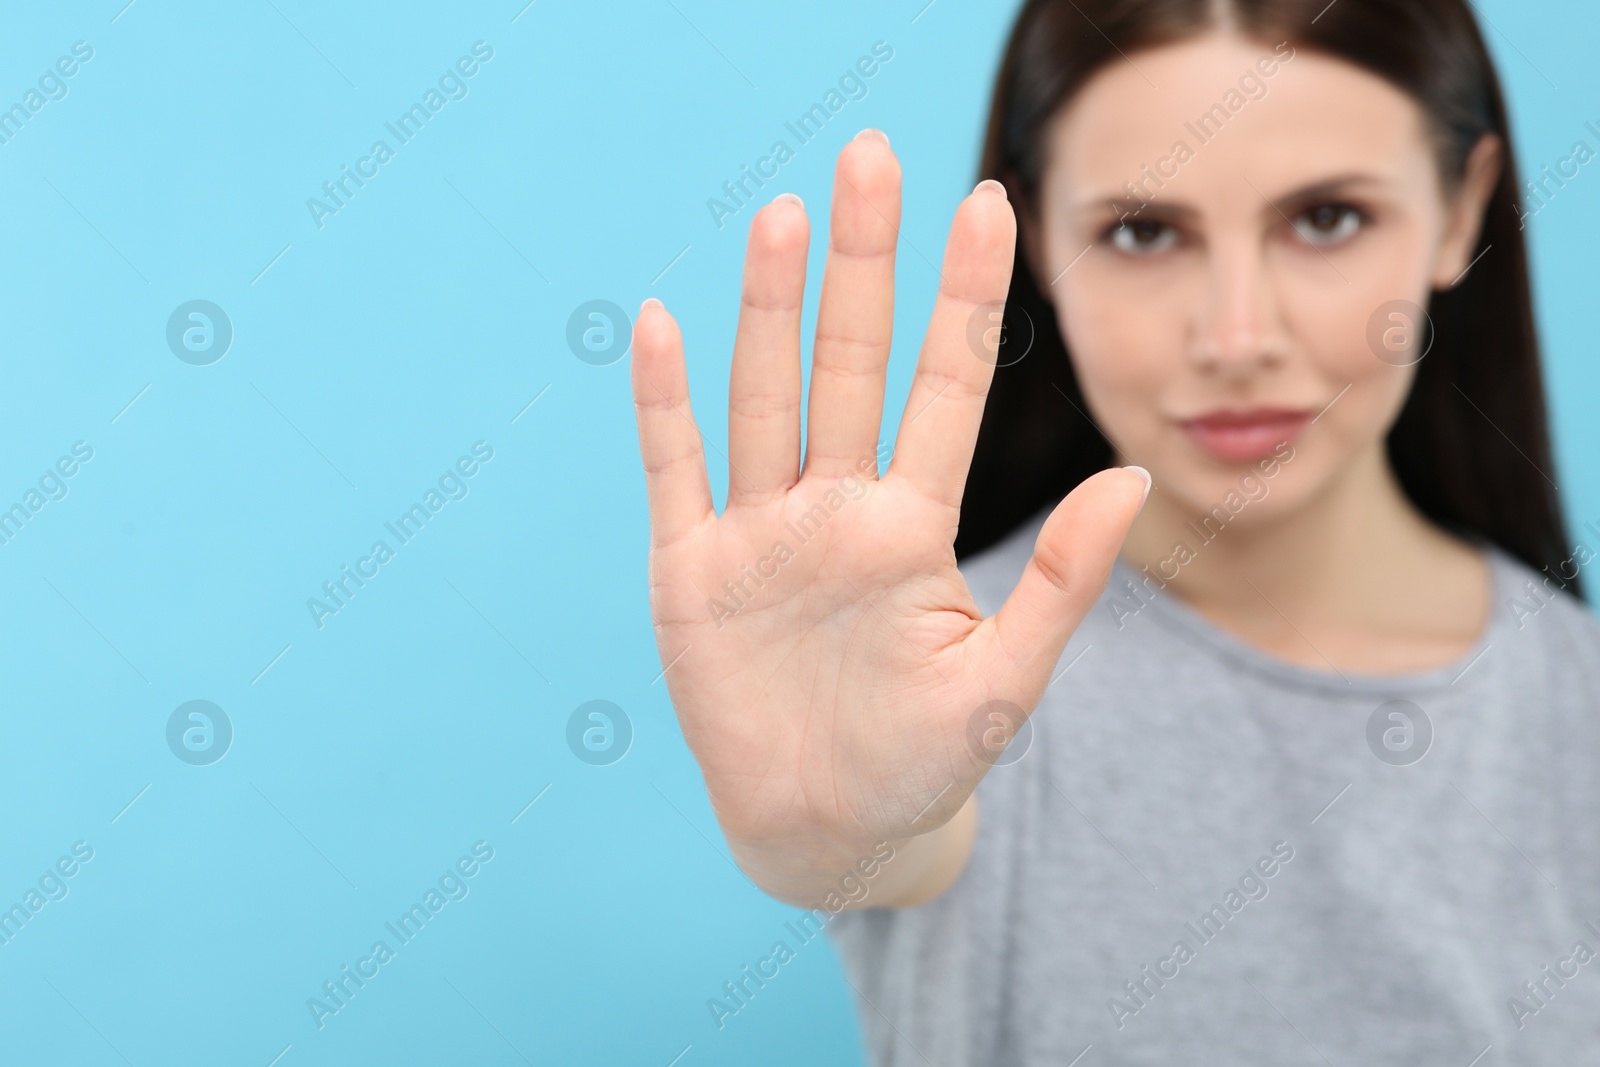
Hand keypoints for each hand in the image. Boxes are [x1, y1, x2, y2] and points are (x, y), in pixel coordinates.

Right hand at [630, 129, 1149, 905]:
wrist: (827, 832)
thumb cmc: (924, 760)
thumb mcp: (1003, 681)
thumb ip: (1062, 583)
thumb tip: (1133, 476)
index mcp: (912, 526)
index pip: (944, 388)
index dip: (962, 299)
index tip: (988, 203)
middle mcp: (836, 509)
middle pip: (849, 363)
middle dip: (863, 263)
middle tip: (873, 156)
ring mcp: (761, 534)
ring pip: (765, 397)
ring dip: (769, 309)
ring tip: (784, 216)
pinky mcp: (691, 572)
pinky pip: (676, 471)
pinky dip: (666, 402)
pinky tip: (663, 324)